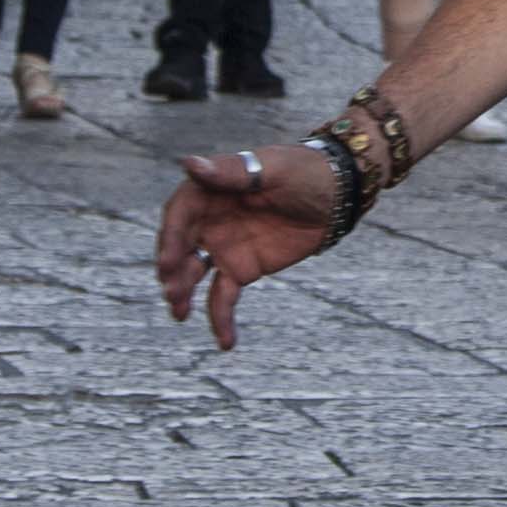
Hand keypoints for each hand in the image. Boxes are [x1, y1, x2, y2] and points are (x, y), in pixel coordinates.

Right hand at [157, 143, 351, 346]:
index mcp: (211, 190)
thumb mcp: (272, 169)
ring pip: (193, 274)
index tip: (169, 262)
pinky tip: (225, 342)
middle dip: (173, 270)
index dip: (171, 237)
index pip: (180, 213)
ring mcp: (223, 246)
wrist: (337, 194)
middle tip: (171, 292)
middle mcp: (210, 219)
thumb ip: (231, 173)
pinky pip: (223, 297)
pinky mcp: (242, 269)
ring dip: (183, 293)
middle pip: (181, 246)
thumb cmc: (303, 171)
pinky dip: (221, 319)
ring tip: (179, 314)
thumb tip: (188, 164)